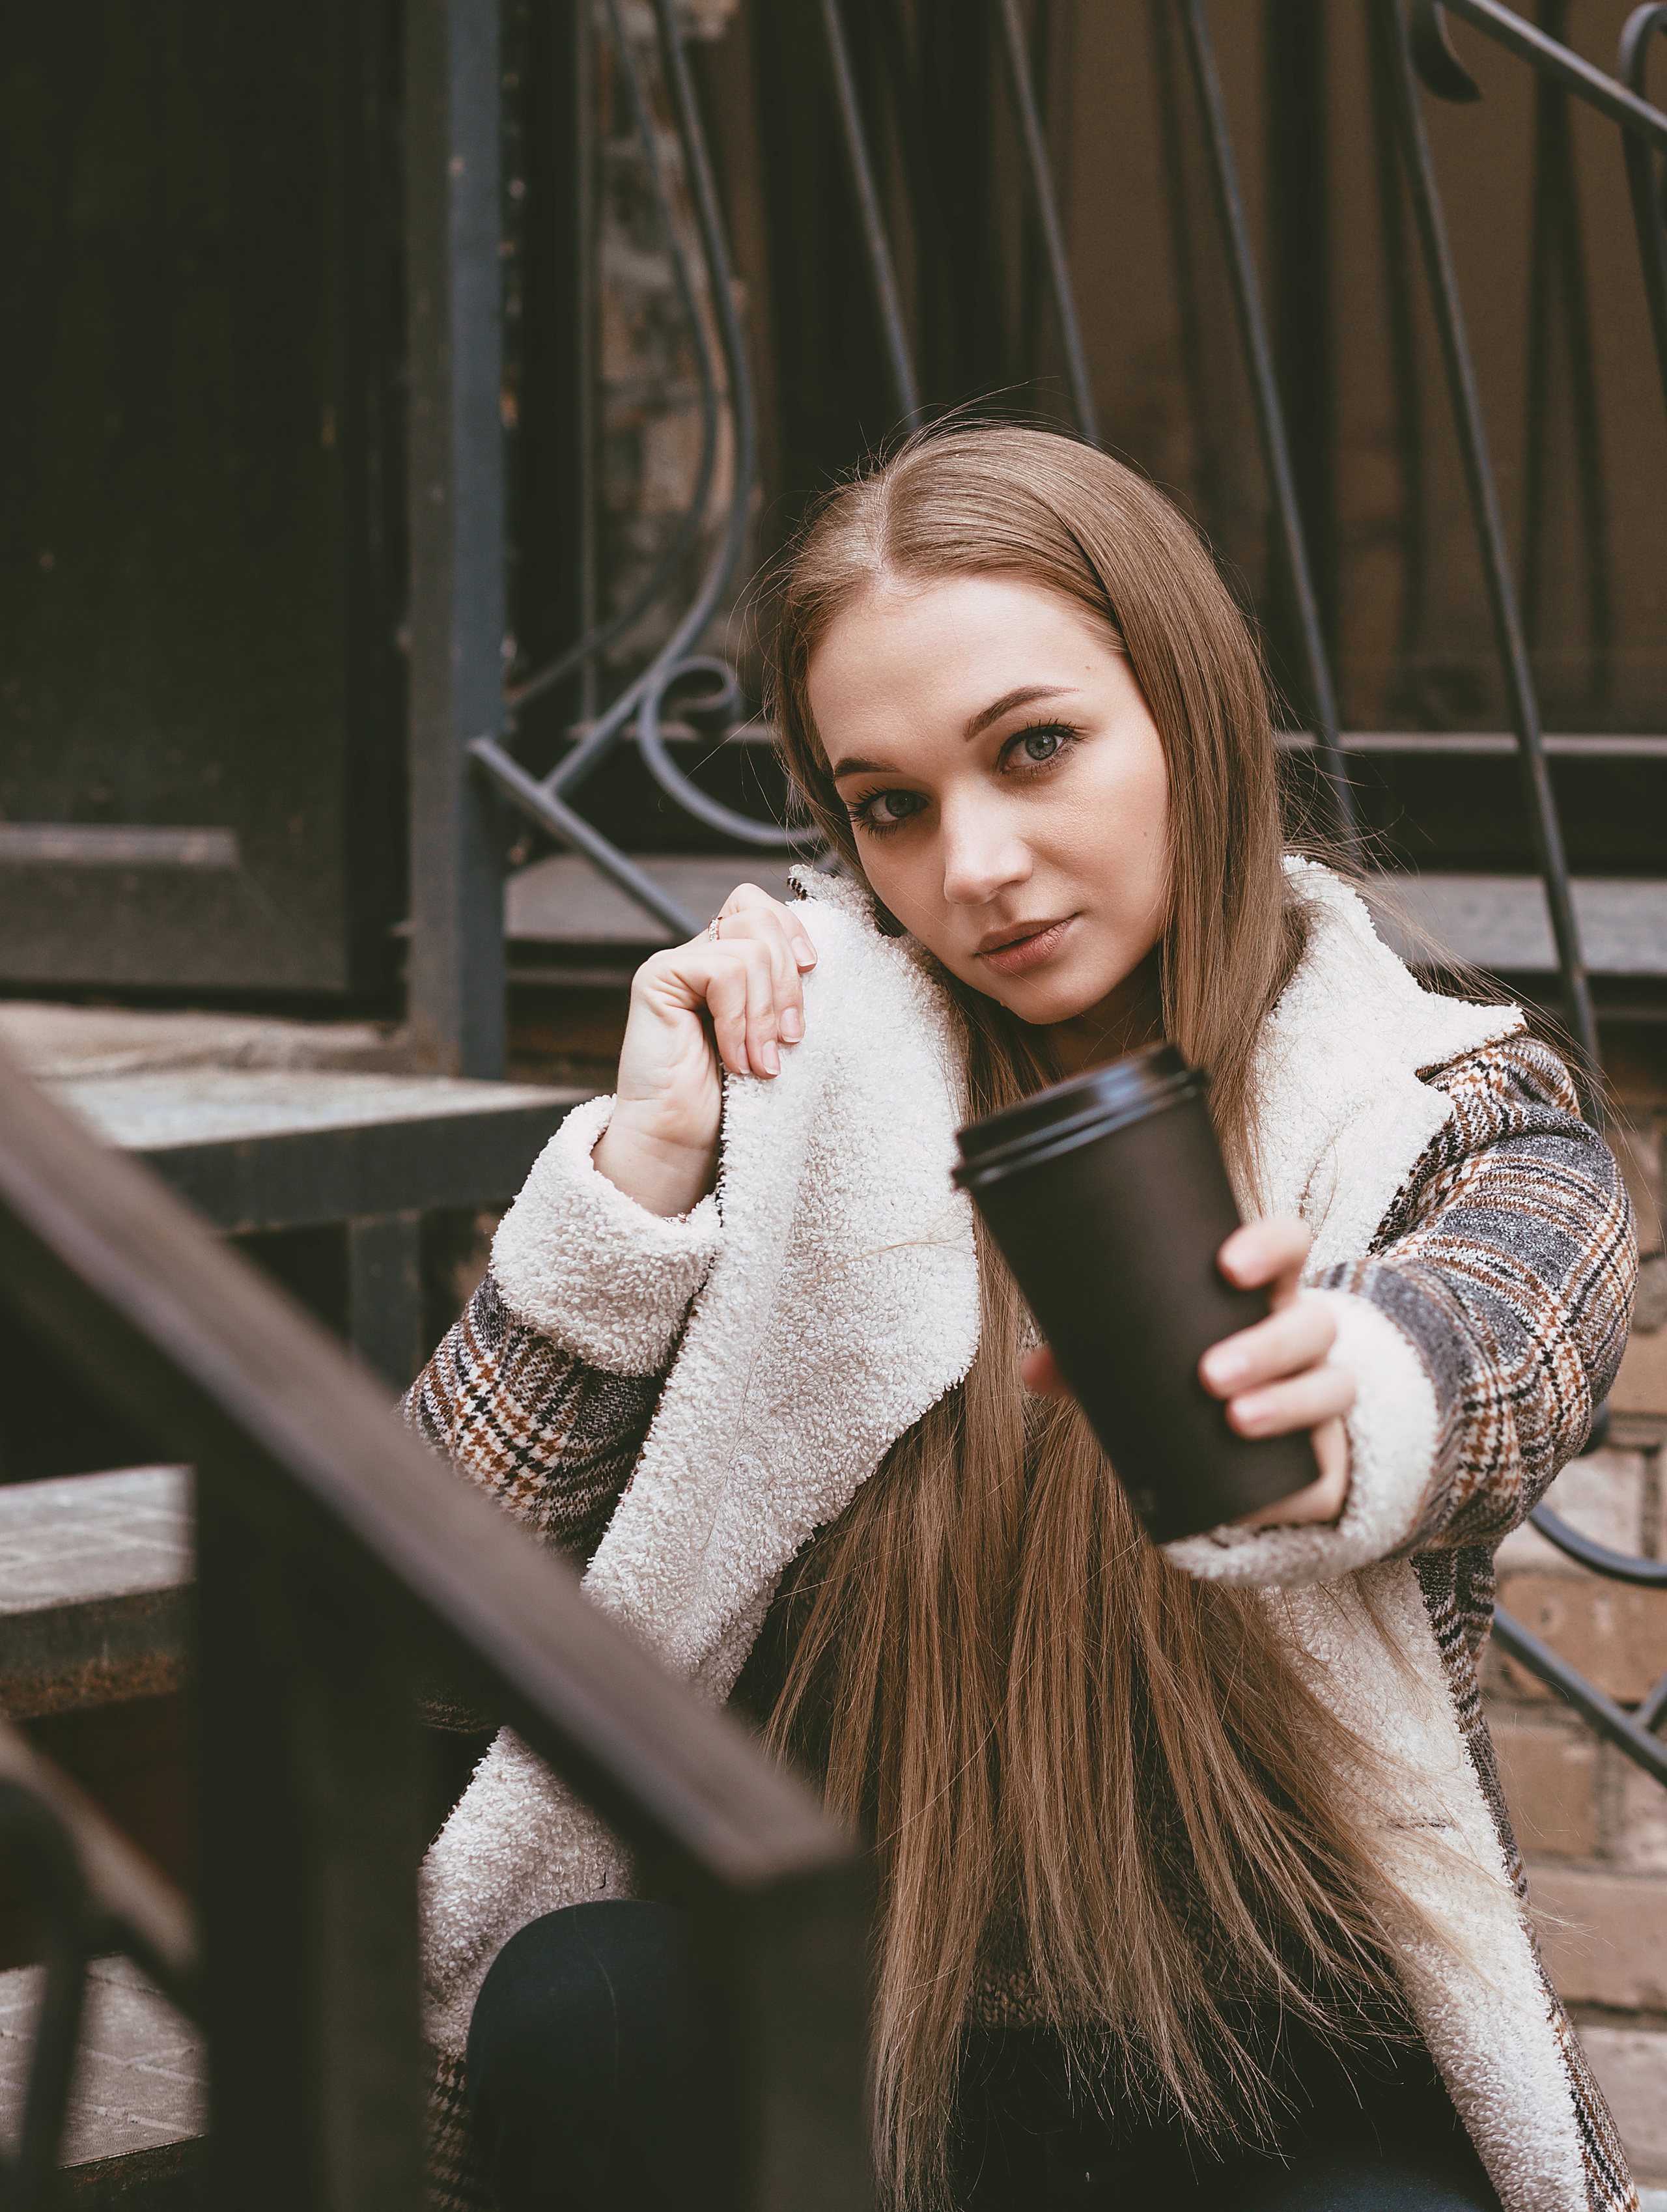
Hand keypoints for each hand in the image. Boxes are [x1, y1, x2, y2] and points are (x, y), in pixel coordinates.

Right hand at [591, 884, 817, 1218]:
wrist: (679, 1141)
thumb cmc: (729, 1099)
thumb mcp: (772, 1034)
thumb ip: (780, 992)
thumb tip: (815, 958)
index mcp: (725, 962)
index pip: (758, 906)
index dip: (791, 929)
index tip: (813, 970)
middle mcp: (698, 955)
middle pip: (758, 918)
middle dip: (787, 982)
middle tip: (790, 1040)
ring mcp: (675, 964)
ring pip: (749, 950)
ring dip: (765, 1014)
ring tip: (762, 1063)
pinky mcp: (657, 977)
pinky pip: (723, 973)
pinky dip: (739, 1021)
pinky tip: (736, 1061)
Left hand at [1021, 1216, 1353, 1530]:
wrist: (1250, 1451)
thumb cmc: (1191, 1375)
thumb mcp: (1148, 1359)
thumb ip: (1092, 1358)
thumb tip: (1033, 1371)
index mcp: (1263, 1294)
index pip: (1289, 1246)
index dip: (1271, 1247)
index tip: (1227, 1267)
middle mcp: (1303, 1338)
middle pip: (1312, 1323)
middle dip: (1267, 1345)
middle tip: (1211, 1373)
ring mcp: (1323, 1394)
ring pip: (1334, 1387)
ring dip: (1288, 1402)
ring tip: (1236, 1420)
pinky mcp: (1327, 1458)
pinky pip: (1330, 1470)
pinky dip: (1302, 1483)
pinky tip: (1262, 1496)